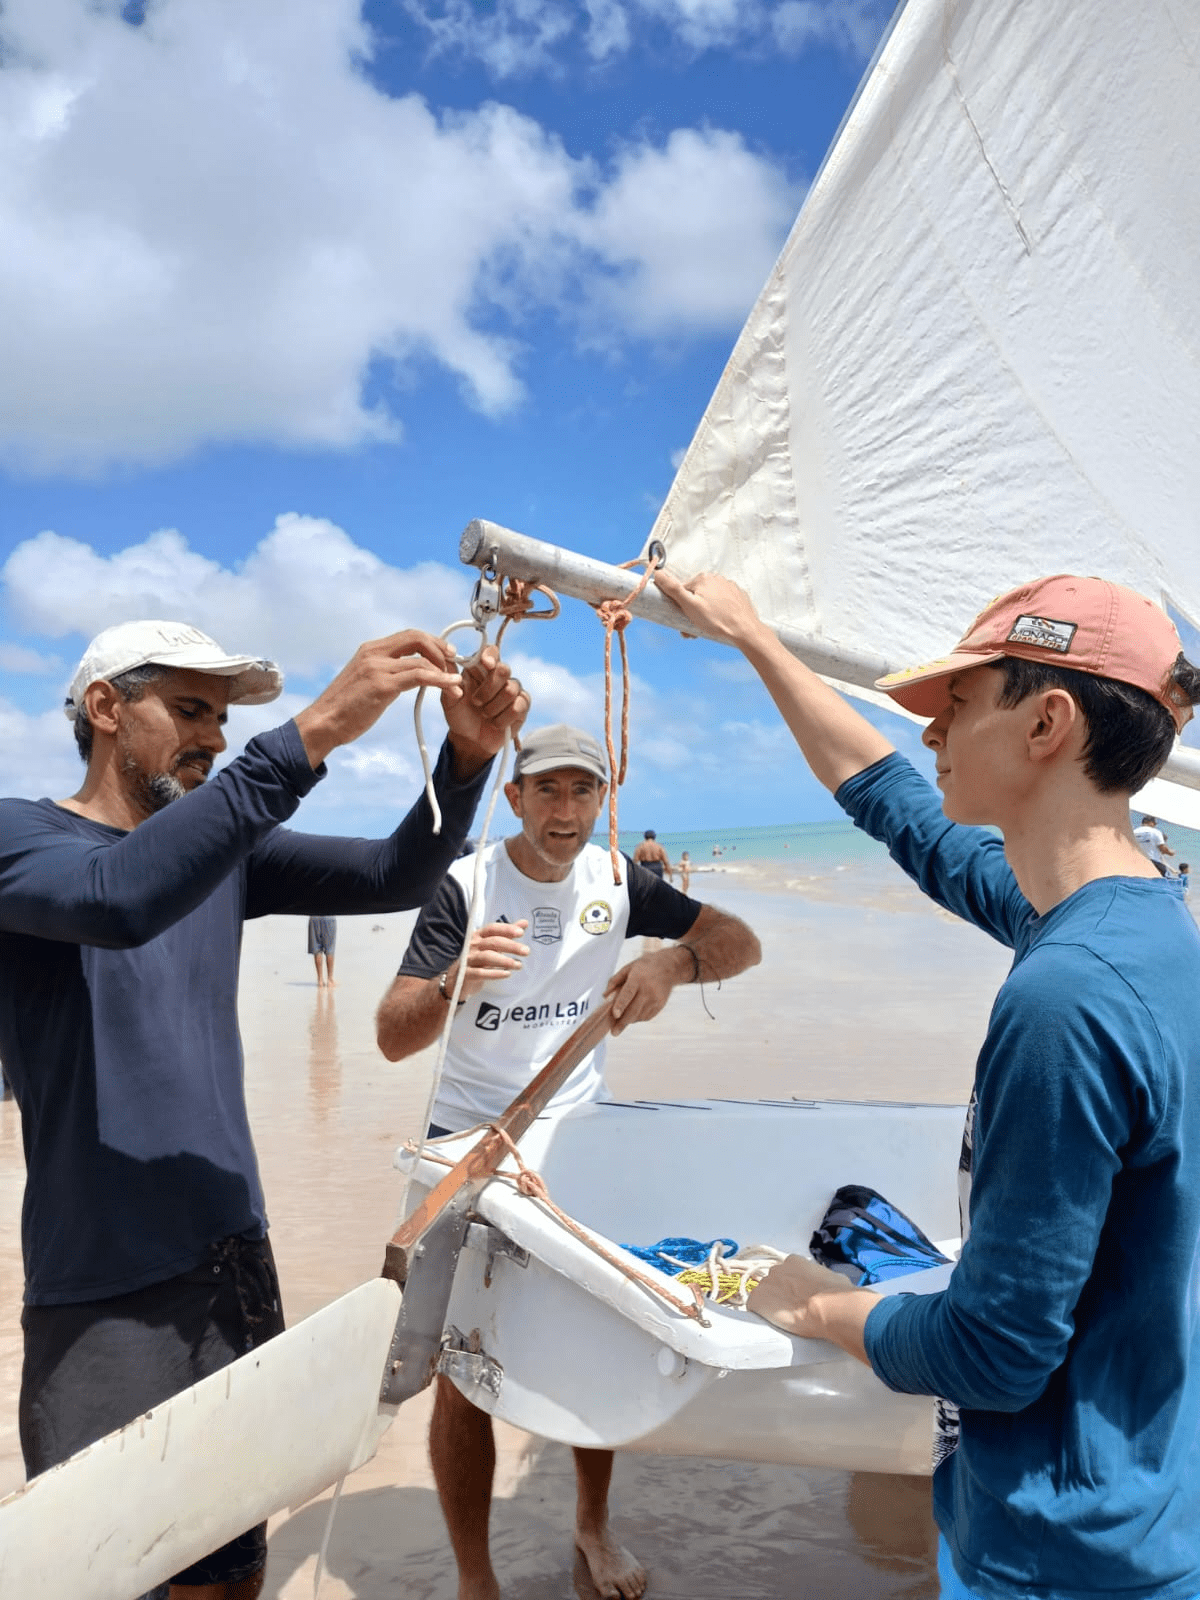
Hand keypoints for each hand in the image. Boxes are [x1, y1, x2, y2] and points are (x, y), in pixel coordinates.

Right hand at [295, 631, 461, 768]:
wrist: (324, 722)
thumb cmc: (345, 707)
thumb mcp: (366, 680)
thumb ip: (386, 672)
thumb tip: (409, 673)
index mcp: (370, 650)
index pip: (409, 635)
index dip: (432, 642)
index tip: (446, 655)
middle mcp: (374, 653)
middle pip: (417, 637)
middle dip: (441, 649)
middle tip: (455, 664)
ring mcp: (377, 667)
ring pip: (422, 659)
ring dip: (445, 671)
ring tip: (457, 685)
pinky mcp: (382, 685)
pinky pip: (419, 676)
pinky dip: (440, 680)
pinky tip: (450, 687)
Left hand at [443, 645, 529, 777]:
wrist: (470, 740)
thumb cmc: (460, 716)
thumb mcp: (449, 699)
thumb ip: (448, 679)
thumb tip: (445, 658)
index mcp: (480, 669)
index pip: (492, 651)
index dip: (491, 655)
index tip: (485, 663)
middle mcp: (499, 676)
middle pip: (503, 669)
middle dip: (488, 689)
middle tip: (476, 702)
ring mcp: (513, 690)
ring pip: (510, 690)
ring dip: (493, 707)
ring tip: (485, 714)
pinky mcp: (522, 705)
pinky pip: (518, 707)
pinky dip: (503, 718)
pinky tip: (496, 723)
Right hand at [447, 920, 529, 999]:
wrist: (456, 980)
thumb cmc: (477, 960)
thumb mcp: (491, 946)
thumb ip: (507, 934)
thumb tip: (524, 923)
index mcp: (478, 936)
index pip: (492, 929)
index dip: (506, 929)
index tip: (521, 932)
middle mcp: (472, 945)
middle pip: (492, 942)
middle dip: (510, 946)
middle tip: (526, 951)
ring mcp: (467, 959)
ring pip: (486, 957)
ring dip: (504, 961)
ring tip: (518, 965)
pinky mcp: (465, 974)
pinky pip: (480, 973)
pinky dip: (495, 973)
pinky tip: (507, 974)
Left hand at [602, 946, 689, 1034]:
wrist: (669, 968)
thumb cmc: (645, 967)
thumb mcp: (628, 968)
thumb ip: (615, 981)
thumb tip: (605, 997)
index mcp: (638, 978)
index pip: (628, 993)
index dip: (621, 1005)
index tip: (615, 1015)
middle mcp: (648, 990)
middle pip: (634, 1010)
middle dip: (622, 1023)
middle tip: (614, 1032)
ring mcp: (656, 999)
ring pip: (639, 1016)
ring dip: (629, 1020)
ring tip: (622, 1020)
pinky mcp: (660, 1005)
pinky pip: (646, 1016)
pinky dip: (637, 1018)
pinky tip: (634, 1013)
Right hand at [654, 569, 771, 653]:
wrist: (744, 630)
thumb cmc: (717, 620)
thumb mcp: (689, 605)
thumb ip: (673, 589)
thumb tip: (658, 574)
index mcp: (703, 578)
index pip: (683, 591)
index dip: (680, 606)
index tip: (683, 619)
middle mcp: (716, 578)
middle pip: (696, 595)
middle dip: (693, 611)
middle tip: (694, 626)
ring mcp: (729, 586)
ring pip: (710, 599)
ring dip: (705, 612)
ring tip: (709, 626)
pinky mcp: (737, 596)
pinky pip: (722, 602)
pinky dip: (719, 611)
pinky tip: (720, 621)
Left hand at [747, 1254, 862, 1341]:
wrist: (827, 1307)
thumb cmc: (836, 1294)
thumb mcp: (834, 1278)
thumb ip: (823, 1278)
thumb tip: (826, 1284)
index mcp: (794, 1261)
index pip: (787, 1272)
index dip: (793, 1286)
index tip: (799, 1296)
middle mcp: (776, 1269)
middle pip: (774, 1282)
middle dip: (781, 1294)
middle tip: (793, 1308)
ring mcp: (765, 1284)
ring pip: (764, 1295)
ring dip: (771, 1305)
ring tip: (785, 1318)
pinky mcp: (756, 1300)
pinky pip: (754, 1307)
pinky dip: (760, 1315)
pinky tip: (773, 1323)